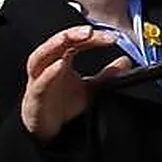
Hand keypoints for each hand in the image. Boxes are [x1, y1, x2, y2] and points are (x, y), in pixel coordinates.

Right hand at [20, 27, 130, 141]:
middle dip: (72, 34)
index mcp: (62, 60)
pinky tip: (59, 65)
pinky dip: (48, 73)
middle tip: (90, 30)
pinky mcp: (35, 97)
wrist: (47, 130)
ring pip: (40, 57)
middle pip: (56, 43)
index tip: (112, 37)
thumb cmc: (63, 105)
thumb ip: (107, 75)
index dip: (93, 37)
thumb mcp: (90, 88)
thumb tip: (126, 61)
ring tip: (68, 38)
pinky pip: (39, 83)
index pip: (76, 41)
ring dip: (54, 45)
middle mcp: (48, 66)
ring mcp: (38, 80)